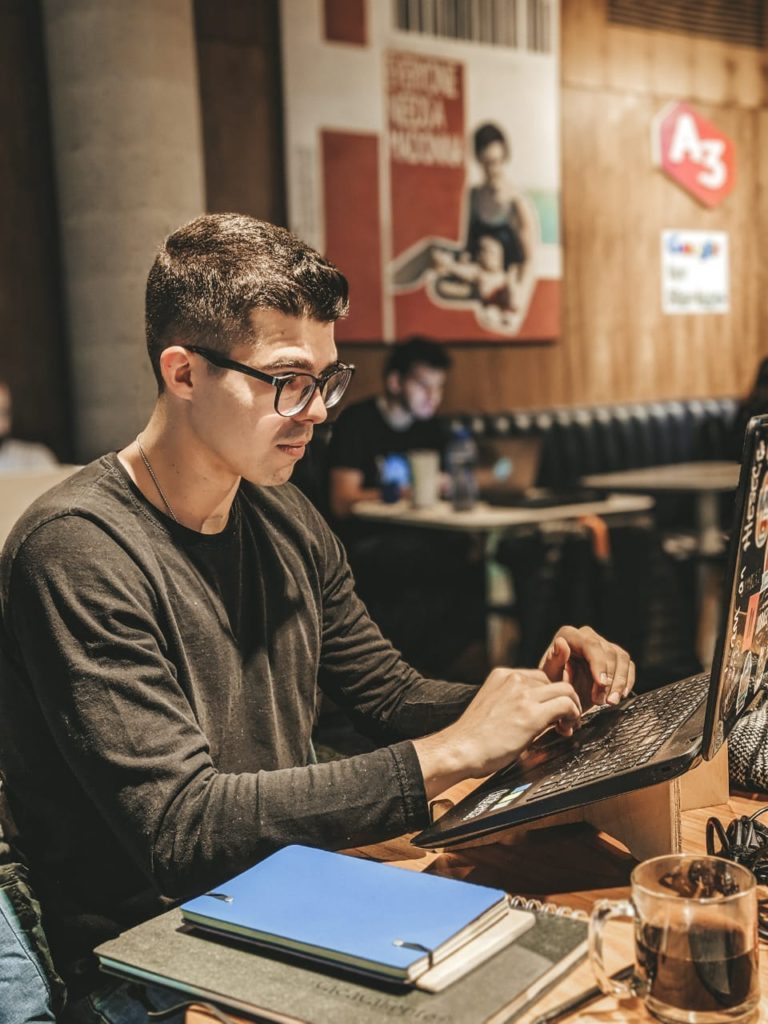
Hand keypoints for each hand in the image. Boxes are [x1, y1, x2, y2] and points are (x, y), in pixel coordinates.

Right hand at [413, 667, 581, 797]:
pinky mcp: (532, 714)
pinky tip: (566, 729)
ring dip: (572, 708)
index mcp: (502, 675)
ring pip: (565, 690)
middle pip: (554, 682)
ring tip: (566, 726)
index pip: (539, 677)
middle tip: (562, 722)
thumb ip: (513, 700)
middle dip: (562, 700)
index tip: (552, 712)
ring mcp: (523, 695)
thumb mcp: (493, 705)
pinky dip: (573, 715)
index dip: (549, 695)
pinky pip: (566, 704)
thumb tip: (535, 709)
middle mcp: (514, 679)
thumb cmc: (474, 736)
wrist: (460, 749)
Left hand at [539, 626, 634, 708]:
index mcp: (569, 635)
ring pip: (621, 658)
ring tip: (610, 702)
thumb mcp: (549, 676)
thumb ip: (553, 661)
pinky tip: (621, 695)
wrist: (562, 694)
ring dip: (619, 682)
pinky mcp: (615, 657)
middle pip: (608, 652)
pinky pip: (628, 665)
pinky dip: (627, 681)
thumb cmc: (552, 683)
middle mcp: (588, 636)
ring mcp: (603, 645)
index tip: (601, 684)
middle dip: (609, 679)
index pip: (590, 644)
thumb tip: (561, 643)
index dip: (599, 664)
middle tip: (602, 701)